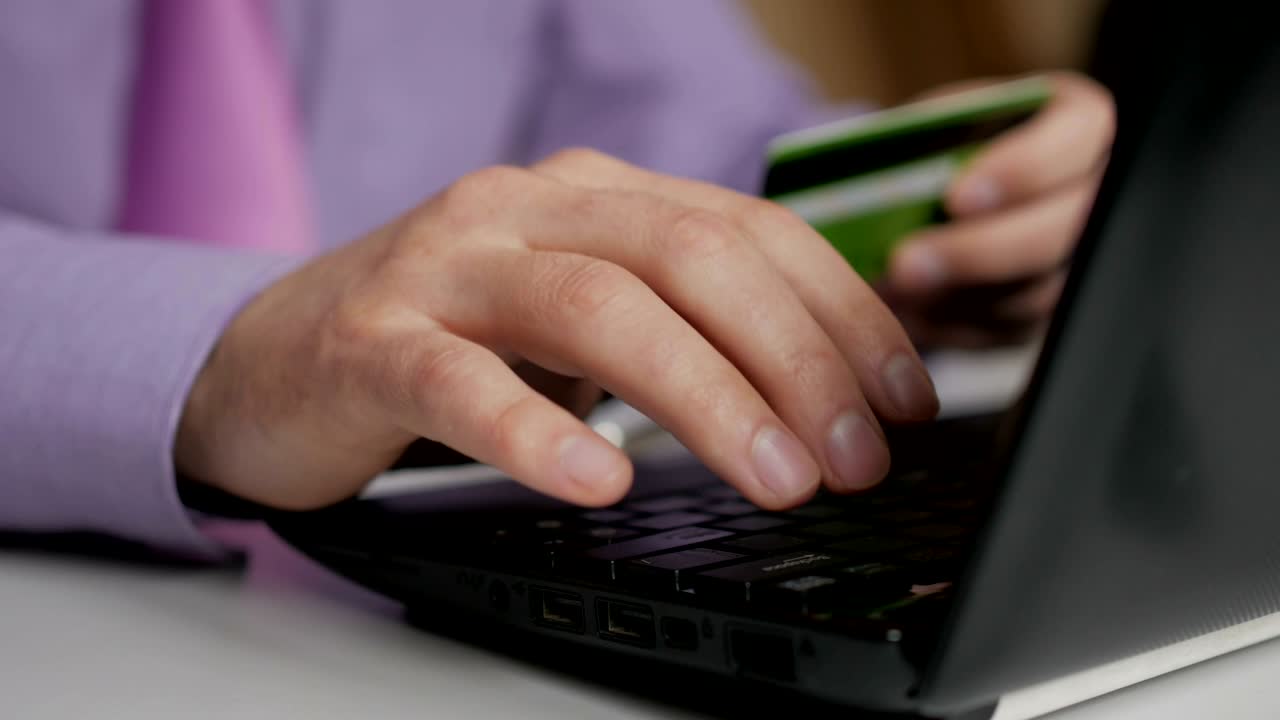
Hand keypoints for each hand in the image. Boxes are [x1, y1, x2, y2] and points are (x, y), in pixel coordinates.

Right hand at [177, 149, 938, 511]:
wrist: (270, 357)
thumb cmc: (448, 341)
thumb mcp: (576, 314)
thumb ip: (677, 325)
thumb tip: (822, 396)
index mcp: (591, 195)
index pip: (747, 229)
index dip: (840, 313)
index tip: (903, 398)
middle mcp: (523, 209)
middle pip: (689, 258)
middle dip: (795, 360)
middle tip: (855, 459)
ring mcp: (442, 269)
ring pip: (595, 309)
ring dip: (706, 398)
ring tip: (778, 480)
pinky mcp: (369, 343)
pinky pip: (461, 383)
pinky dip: (539, 435)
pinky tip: (602, 483)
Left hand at [883, 71, 1115, 348]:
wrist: (942, 183)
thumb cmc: (945, 139)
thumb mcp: (937, 121)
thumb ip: (925, 137)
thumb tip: (888, 175)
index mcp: (1079, 122)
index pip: (1077, 138)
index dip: (1022, 170)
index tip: (955, 196)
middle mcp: (1094, 193)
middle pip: (1060, 233)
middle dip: (978, 254)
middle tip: (905, 264)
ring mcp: (1077, 259)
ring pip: (1035, 294)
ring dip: (957, 299)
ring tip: (893, 290)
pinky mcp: (1047, 310)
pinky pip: (1008, 330)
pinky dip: (953, 325)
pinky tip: (907, 313)